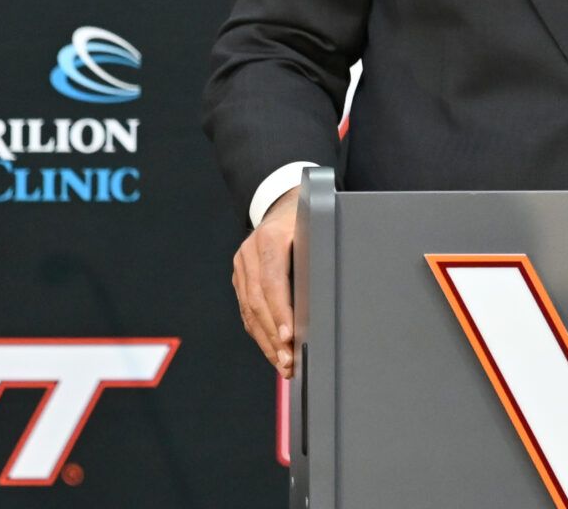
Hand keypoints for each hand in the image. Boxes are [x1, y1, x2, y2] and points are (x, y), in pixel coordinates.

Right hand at [232, 184, 303, 378]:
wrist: (281, 202)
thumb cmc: (306, 217)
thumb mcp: (316, 228)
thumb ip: (317, 255)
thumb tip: (327, 294)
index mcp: (270, 238)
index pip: (272, 281)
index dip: (280, 312)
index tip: (290, 336)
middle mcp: (250, 253)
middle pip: (257, 302)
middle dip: (274, 336)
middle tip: (290, 361)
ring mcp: (242, 266)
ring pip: (249, 311)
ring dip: (266, 342)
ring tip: (284, 365)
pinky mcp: (240, 278)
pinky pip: (247, 311)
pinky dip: (260, 334)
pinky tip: (272, 351)